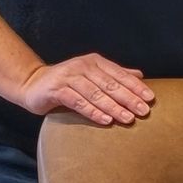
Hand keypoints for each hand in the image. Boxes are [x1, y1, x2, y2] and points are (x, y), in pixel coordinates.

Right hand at [18, 54, 152, 125]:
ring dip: (114, 107)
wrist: (32, 84)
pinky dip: (93, 111)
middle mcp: (82, 67)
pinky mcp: (56, 90)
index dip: (136, 87)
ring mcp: (68, 77)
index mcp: (94, 62)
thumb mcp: (92, 76)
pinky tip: (106, 121)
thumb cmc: (68, 83)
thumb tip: (140, 75)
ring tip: (129, 118)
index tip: (150, 99)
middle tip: (144, 111)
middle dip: (129, 98)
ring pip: (95, 94)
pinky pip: (78, 102)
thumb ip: (114, 75)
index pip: (120, 74)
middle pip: (110, 84)